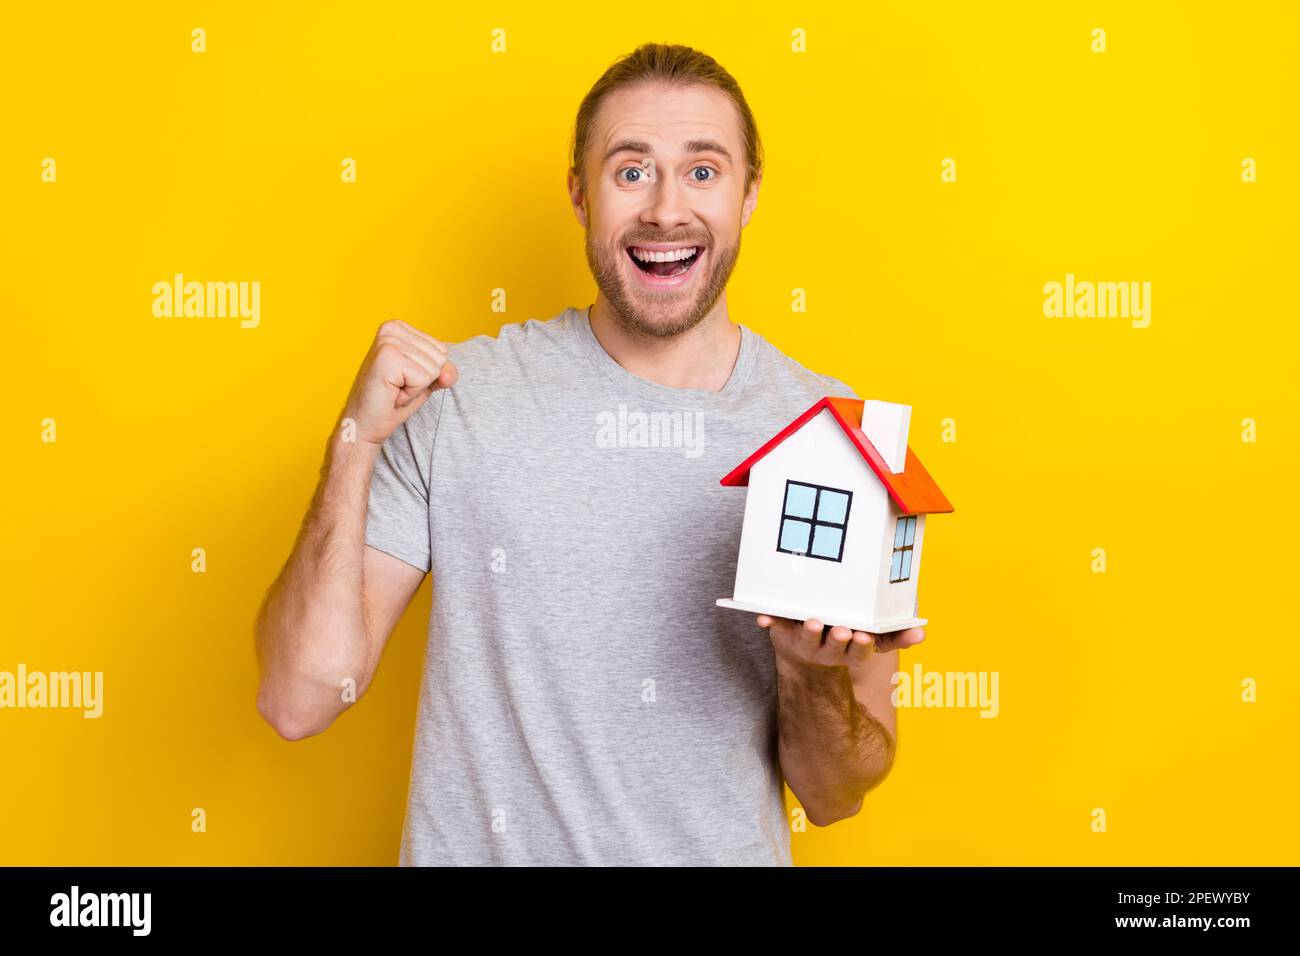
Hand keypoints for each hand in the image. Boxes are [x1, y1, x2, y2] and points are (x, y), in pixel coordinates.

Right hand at [341, 319, 457, 446]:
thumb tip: (450, 372)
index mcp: (399, 327)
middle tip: (396, 387)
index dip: (427, 373)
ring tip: (393, 389)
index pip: (442, 349)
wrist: (364, 425)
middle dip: (423, 380)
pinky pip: (424, 378)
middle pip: (440, 357)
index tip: (402, 379)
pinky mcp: (388, 355)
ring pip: (434, 368)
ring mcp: (388, 340)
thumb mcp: (425, 382)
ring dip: (416, 388)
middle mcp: (392, 328)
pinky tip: (391, 393)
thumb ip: (444, 372)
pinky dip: (411, 393)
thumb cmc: (391, 402)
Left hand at [756, 614, 924, 668]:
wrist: (804, 652)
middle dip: (838, 640)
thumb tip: (923, 633)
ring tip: (814, 623)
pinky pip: (776, 626)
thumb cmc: (845, 639)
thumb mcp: (873, 639)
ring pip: (808, 639)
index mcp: (850, 651)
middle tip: (843, 630)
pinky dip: (769, 621)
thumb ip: (897, 635)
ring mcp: (805, 643)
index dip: (860, 647)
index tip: (863, 638)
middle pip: (834, 647)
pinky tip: (763, 617)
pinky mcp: (784, 632)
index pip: (859, 652)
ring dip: (810, 632)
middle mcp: (828, 650)